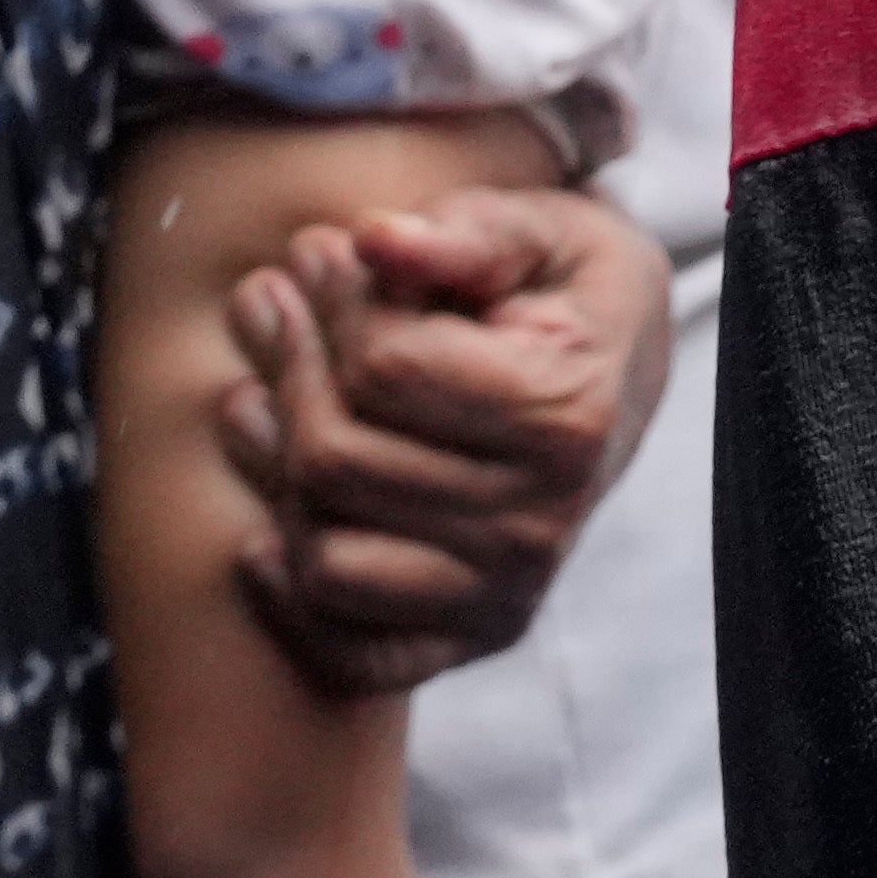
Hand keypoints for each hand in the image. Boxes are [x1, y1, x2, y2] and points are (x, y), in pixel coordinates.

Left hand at [220, 183, 671, 701]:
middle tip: (269, 300)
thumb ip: (465, 232)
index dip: (333, 297)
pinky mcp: (469, 638)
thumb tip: (375, 241)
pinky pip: (342, 648)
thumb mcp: (544, 229)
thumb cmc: (569, 292)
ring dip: (267, 463)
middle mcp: (543, 522)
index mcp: (568, 415)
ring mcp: (507, 593)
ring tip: (255, 390)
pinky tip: (268, 520)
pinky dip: (287, 594)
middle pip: (333, 460)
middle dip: (286, 363)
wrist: (621, 376)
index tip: (323, 250)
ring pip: (318, 552)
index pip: (381, 369)